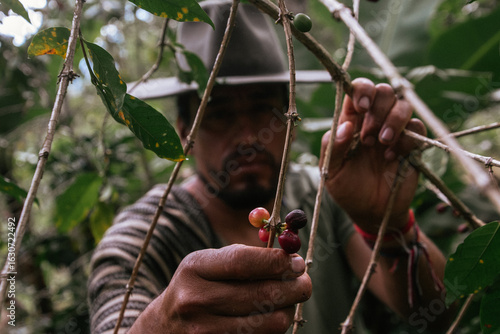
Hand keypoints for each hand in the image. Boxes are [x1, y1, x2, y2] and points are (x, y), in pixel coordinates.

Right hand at [130, 244, 310, 333]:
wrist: (163, 330)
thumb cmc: (195, 289)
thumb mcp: (206, 265)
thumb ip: (243, 258)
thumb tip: (290, 256)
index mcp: (195, 268)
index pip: (244, 262)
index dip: (277, 261)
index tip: (297, 262)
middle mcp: (197, 300)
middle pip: (263, 294)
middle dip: (295, 286)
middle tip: (304, 282)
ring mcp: (206, 331)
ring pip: (270, 322)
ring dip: (287, 310)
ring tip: (286, 301)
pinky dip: (273, 328)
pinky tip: (269, 317)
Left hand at [320, 78, 425, 231]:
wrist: (370, 213)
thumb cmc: (347, 188)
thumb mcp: (331, 170)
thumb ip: (332, 147)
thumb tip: (346, 126)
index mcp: (352, 122)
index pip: (359, 90)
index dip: (362, 89)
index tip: (361, 106)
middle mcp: (375, 122)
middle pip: (384, 92)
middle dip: (377, 108)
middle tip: (367, 137)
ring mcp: (395, 132)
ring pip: (403, 105)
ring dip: (393, 120)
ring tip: (381, 143)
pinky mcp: (412, 146)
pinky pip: (418, 128)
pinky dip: (406, 138)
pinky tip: (392, 157)